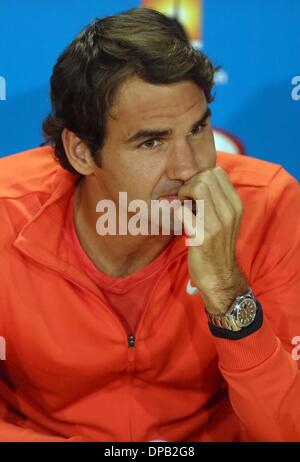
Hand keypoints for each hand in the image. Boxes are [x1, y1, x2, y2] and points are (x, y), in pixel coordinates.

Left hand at [176, 167, 247, 313]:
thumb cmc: (217, 247)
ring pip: (197, 187)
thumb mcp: (224, 221)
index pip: (217, 172)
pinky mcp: (203, 235)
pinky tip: (176, 220)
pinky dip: (175, 211)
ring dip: (183, 194)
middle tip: (184, 200)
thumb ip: (215, 201)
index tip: (193, 193)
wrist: (219, 277)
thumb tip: (196, 181)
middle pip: (206, 176)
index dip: (199, 178)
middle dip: (189, 184)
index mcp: (236, 205)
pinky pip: (182, 210)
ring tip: (182, 208)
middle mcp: (230, 211)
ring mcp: (218, 223)